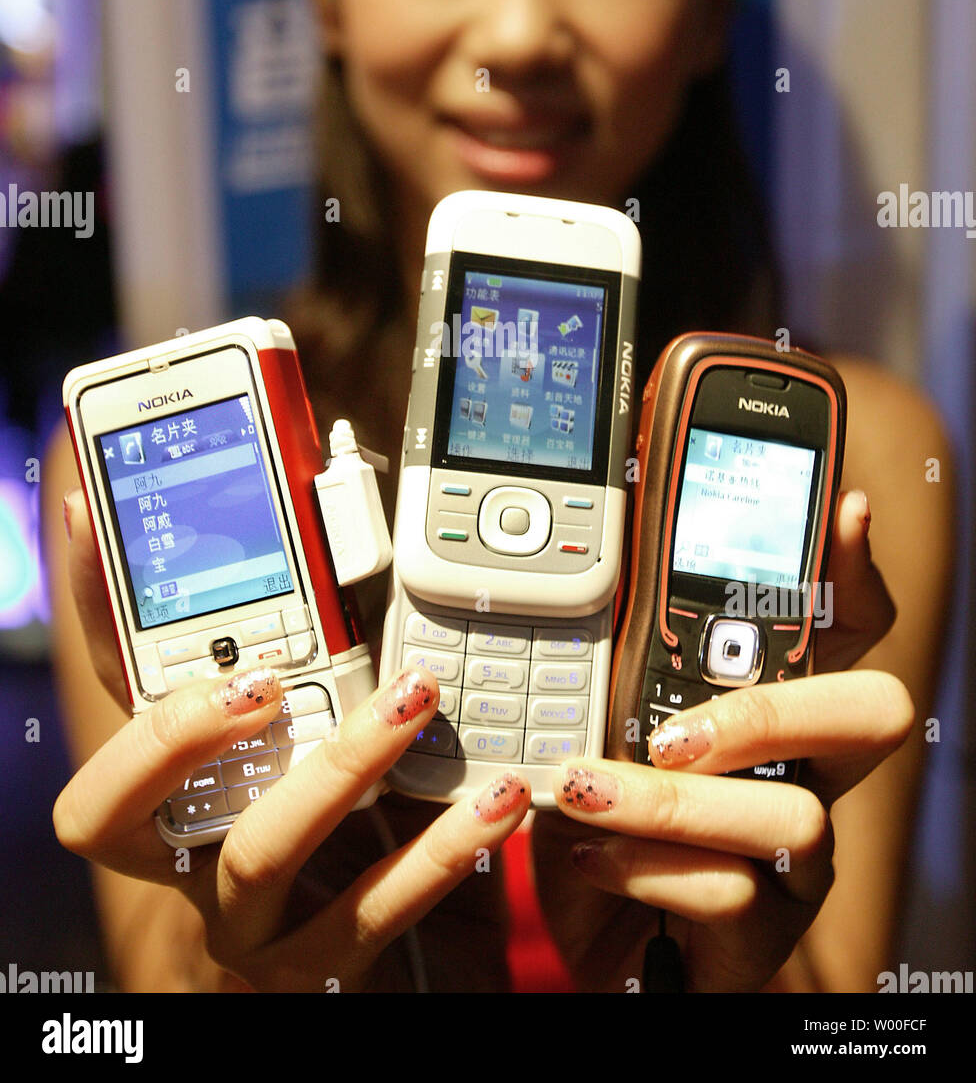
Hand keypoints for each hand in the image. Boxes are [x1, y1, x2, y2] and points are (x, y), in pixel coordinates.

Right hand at [55, 488, 529, 992]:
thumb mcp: (289, 721)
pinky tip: (492, 801)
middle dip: (189, 733)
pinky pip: (369, 915)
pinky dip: (434, 855)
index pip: (98, 755)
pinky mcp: (318, 964)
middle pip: (141, 811)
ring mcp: (247, 924)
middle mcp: (183, 868)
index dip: (120, 692)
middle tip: (268, 674)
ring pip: (262, 853)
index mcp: (159, 806)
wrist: (344, 929)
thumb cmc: (312, 799)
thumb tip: (298, 488)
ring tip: (415, 698)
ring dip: (342, 768)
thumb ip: (283, 627)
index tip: (184, 622)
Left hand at [532, 489, 911, 992]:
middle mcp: (811, 780)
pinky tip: (591, 854)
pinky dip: (647, 869)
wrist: (596, 946)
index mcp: (773, 716)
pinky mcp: (765, 936)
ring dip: (670, 803)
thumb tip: (616, 573)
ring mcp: (799, 864)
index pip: (851, 631)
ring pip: (793, 818)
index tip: (846, 510)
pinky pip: (733, 894)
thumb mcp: (599, 731)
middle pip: (870, 716)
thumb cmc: (607, 823)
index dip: (857, 573)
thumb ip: (621, 665)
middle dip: (775, 707)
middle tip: (672, 728)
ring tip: (587, 790)